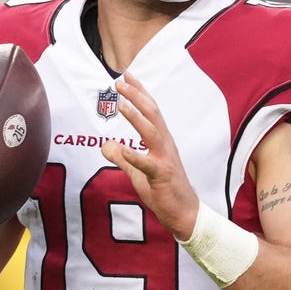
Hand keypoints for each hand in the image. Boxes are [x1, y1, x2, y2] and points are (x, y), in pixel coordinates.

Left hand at [101, 73, 199, 239]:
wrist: (184, 213)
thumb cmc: (163, 191)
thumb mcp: (138, 173)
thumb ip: (123, 158)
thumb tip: (106, 145)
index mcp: (161, 142)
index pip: (151, 111)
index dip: (139, 92)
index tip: (127, 76)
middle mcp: (165, 145)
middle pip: (152, 114)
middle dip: (137, 96)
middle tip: (120, 82)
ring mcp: (165, 160)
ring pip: (152, 133)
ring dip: (137, 117)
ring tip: (122, 105)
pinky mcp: (162, 176)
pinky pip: (148, 164)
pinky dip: (135, 155)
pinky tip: (122, 149)